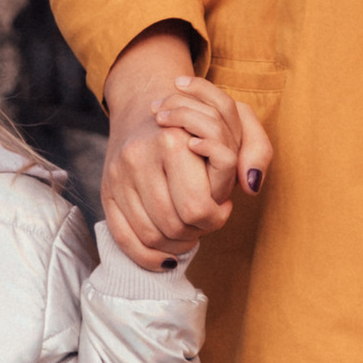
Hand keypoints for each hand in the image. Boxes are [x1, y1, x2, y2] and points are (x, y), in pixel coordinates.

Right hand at [100, 31, 274, 270]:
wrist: (144, 106)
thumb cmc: (197, 122)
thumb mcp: (236, 123)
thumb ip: (257, 150)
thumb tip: (251, 185)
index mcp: (172, 142)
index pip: (199, 208)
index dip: (217, 217)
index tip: (222, 205)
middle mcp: (140, 159)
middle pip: (176, 226)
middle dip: (198, 232)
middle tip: (206, 220)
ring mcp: (119, 178)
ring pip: (152, 237)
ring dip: (177, 245)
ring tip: (190, 231)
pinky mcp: (106, 191)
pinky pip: (124, 239)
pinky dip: (148, 257)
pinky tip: (167, 255)